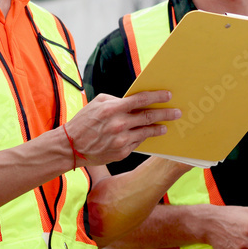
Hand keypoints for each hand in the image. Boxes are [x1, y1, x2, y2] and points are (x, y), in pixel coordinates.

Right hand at [64, 91, 180, 165]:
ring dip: (159, 129)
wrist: (70, 146)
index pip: (141, 100)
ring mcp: (121, 140)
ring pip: (146, 132)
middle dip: (165, 114)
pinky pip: (137, 142)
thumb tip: (136, 101)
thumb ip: (117, 100)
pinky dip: (143, 138)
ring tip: (166, 127)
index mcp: (113, 109)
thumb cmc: (84, 121)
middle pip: (148, 117)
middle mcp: (119, 124)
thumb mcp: (98, 103)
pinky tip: (149, 135)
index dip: (157, 97)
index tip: (168, 96)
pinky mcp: (121, 153)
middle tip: (177, 112)